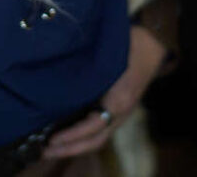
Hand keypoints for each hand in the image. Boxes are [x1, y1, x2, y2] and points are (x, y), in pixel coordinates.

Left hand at [43, 25, 165, 158]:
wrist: (150, 45)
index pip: (94, 126)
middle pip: (95, 140)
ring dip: (74, 145)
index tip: (52, 139)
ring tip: (52, 148)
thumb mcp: (109, 55)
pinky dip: (82, 136)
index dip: (73, 135)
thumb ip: (89, 70)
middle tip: (45, 152)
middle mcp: (120, 112)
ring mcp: (120, 113)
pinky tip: (66, 134)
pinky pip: (99, 129)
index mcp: (118, 101)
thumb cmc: (127, 45)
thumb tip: (60, 77)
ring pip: (97, 138)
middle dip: (70, 148)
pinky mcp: (117, 109)